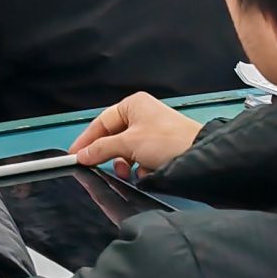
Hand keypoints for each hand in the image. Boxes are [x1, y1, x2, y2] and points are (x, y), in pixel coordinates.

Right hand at [71, 93, 199, 179]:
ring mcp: (152, 132)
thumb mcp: (128, 144)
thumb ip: (101, 149)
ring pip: (127, 151)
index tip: (75, 155)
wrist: (201, 158)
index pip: (101, 122)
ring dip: (126, 163)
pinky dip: (141, 168)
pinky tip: (147, 173)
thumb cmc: (167, 142)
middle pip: (113, 138)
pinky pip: (141, 158)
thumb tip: (82, 155)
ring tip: (130, 172)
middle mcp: (141, 115)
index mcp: (132, 105)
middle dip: (110, 155)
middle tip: (98, 167)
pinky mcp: (161, 148)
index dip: (86, 140)